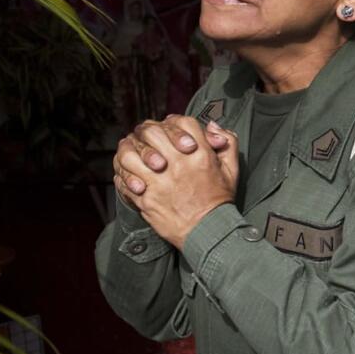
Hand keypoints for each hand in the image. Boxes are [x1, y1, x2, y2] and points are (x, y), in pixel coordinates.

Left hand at [115, 117, 239, 249]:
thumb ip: (227, 142)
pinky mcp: (146, 199)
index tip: (169, 129)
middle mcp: (178, 164)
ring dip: (128, 151)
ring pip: (130, 154)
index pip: (182, 123)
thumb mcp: (232, 168)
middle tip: (147, 138)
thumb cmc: (219, 200)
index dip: (173, 123)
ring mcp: (159, 182)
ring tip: (131, 154)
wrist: (208, 231)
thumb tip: (212, 126)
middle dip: (147, 131)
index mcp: (201, 154)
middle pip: (152, 132)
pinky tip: (129, 175)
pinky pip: (124, 180)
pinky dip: (122, 175)